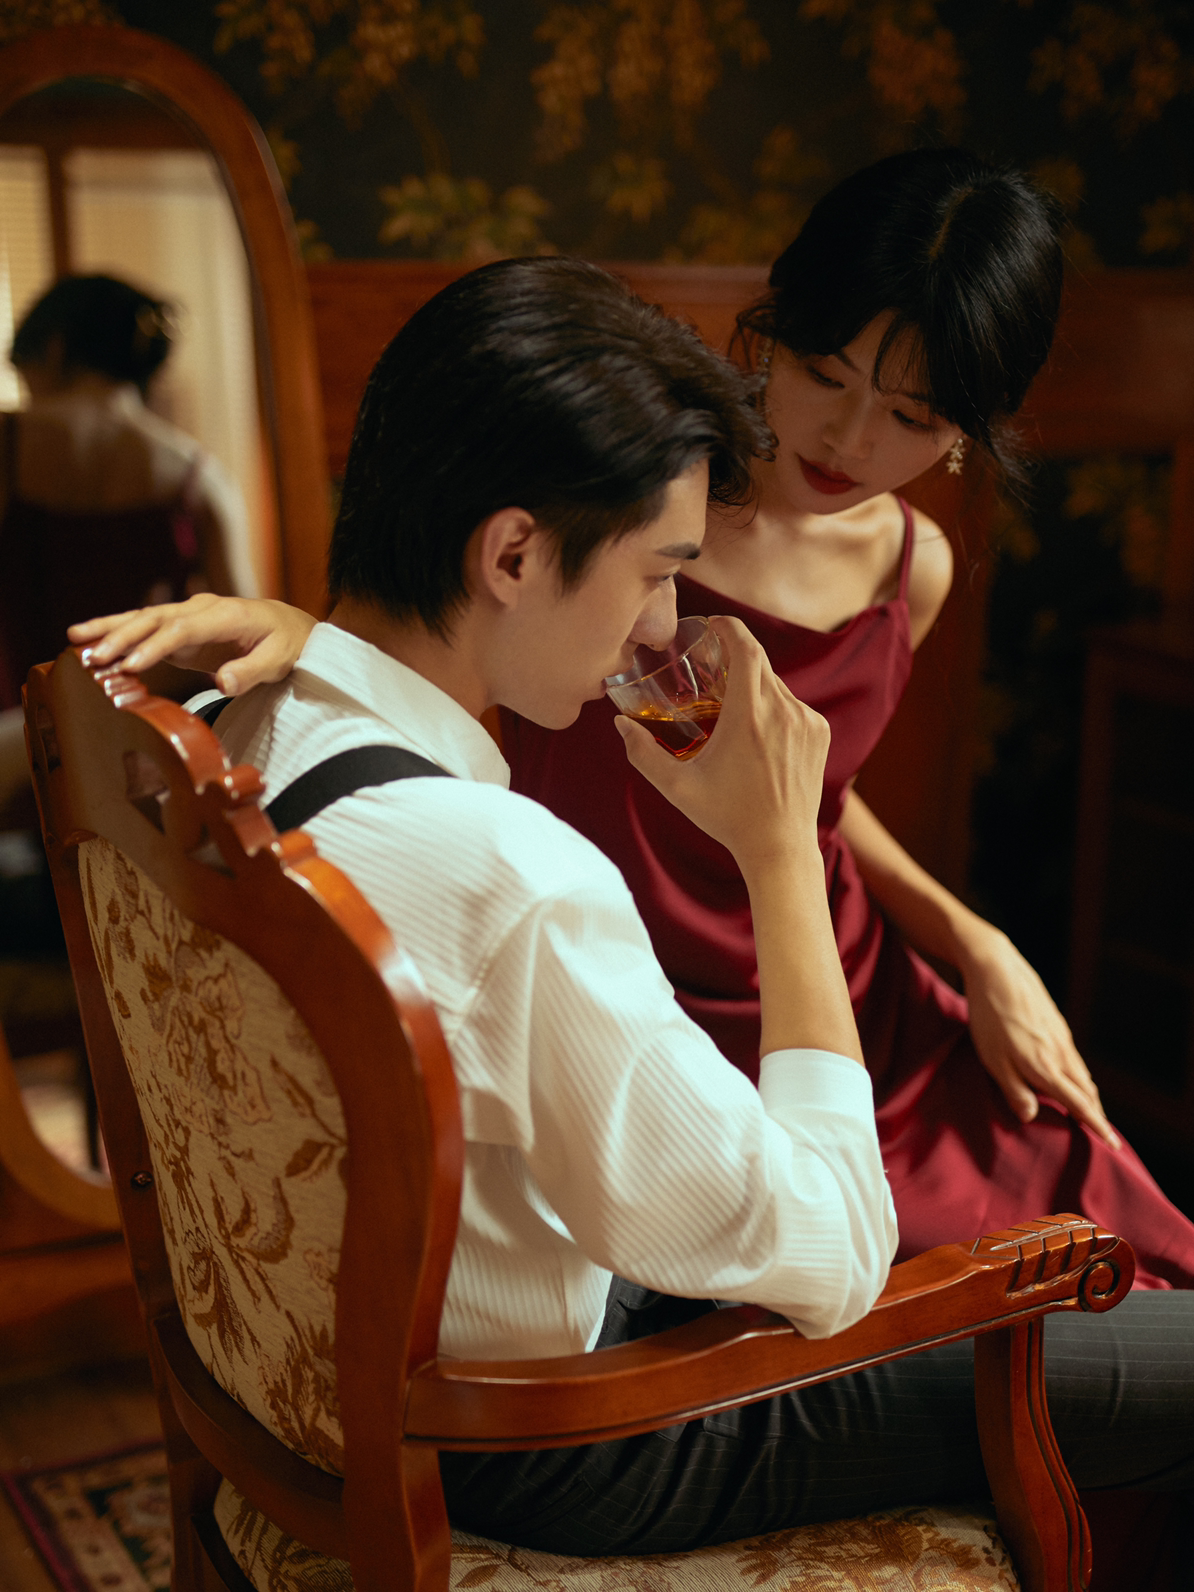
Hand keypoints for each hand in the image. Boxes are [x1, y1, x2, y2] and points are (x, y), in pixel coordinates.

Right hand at [67, 594, 315, 696]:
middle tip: (91, 655)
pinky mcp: (181, 630)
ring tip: (75, 639)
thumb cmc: (287, 644)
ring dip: (110, 629)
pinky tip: (90, 642)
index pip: (183, 629)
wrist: (290, 627)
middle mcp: (201, 609)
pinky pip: (145, 630)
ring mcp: (188, 617)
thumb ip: (251, 672)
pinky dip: (118, 634)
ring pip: (144, 619)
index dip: (155, 646)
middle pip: (155, 620)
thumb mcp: (279, 660)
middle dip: (121, 636)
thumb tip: (222, 682)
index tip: (129, 665)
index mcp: (226, 615)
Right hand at [614, 617, 828, 873]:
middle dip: (736, 659)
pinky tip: (758, 737)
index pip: (746, 647)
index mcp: (748, 715)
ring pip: (776, 686)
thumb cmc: (727, 817)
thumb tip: (620, 725)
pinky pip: (794, 706)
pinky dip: (774, 709)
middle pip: (759, 664)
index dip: (730, 627)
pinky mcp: (820, 733)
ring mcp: (807, 721)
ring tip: (732, 711)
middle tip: (712, 667)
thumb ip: (643, 753)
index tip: (714, 624)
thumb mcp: (677, 786)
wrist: (780, 847)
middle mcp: (782, 710)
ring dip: (754, 689)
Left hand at [958, 924, 1119, 1147]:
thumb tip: (1030, 1116)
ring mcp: (1060, 1036)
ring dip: (1087, 1093)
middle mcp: (1060, 1052)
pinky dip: (1077, 1073)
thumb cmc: (991, 1017)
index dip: (1096, 1125)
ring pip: (1080, 1072)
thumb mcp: (994, 1061)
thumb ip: (1014, 1091)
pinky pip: (1072, 1056)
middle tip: (1102, 1130)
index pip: (1079, 1104)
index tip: (1112, 1143)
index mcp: (1047, 1067)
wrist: (997, 970)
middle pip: (1086, 1090)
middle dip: (1095, 1112)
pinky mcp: (1055, 1023)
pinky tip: (1068, 1073)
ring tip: (1087, 1107)